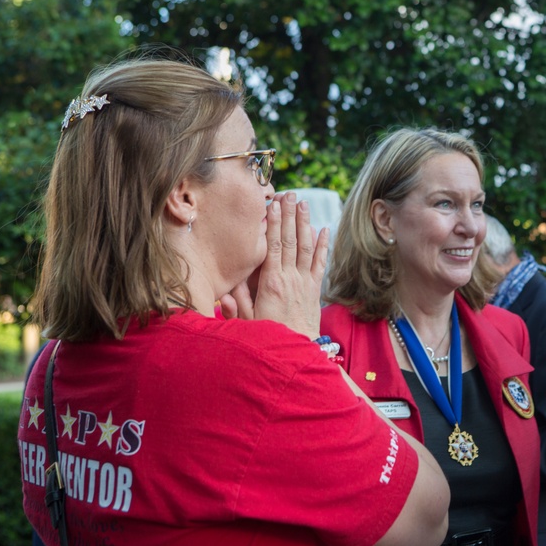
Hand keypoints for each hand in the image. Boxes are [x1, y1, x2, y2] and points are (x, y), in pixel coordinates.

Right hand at [221, 192, 328, 337]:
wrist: (298, 351)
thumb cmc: (269, 337)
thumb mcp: (247, 322)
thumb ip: (236, 303)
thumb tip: (222, 289)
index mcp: (271, 283)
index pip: (273, 247)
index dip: (274, 224)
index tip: (273, 205)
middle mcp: (290, 279)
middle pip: (290, 241)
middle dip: (289, 216)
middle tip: (289, 194)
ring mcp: (305, 282)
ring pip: (306, 247)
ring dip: (305, 224)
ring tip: (304, 203)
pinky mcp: (315, 289)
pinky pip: (320, 263)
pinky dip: (323, 245)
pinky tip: (324, 229)